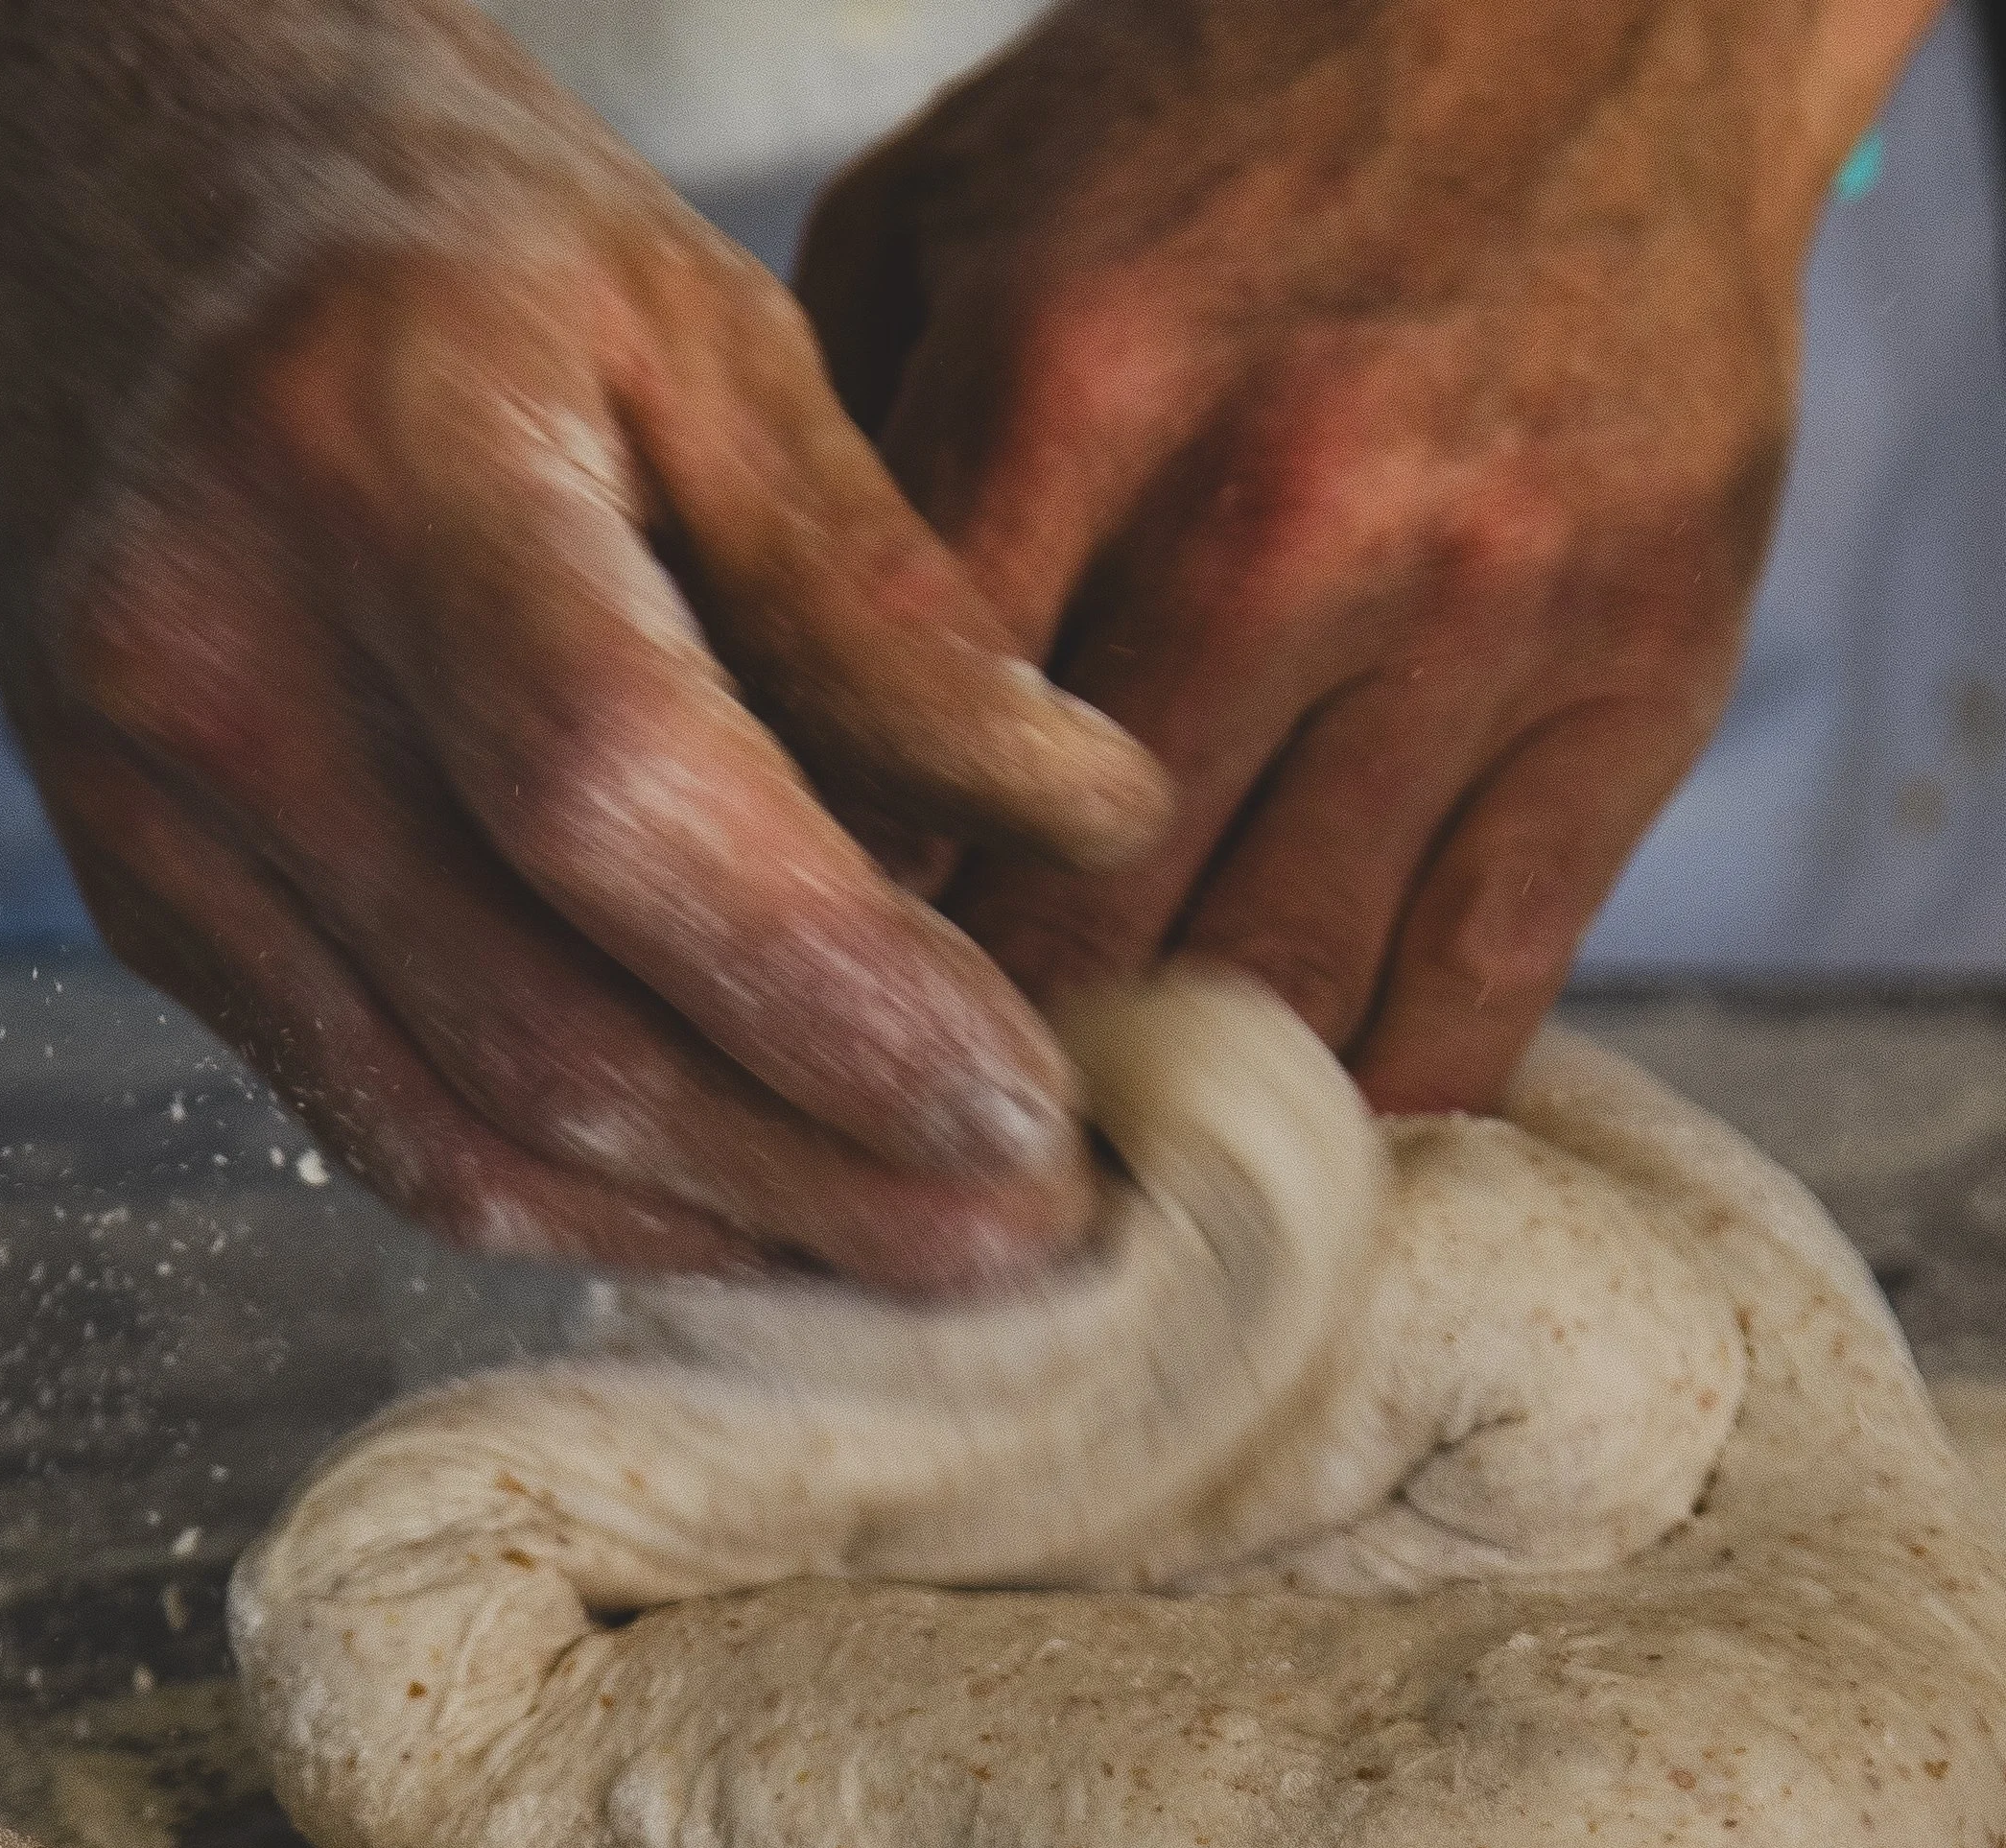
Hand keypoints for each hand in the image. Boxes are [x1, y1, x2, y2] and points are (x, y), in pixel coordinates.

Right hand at [0, 0, 1165, 1284]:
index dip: (832, 988)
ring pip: (462, 1139)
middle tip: (1034, 1225)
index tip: (1028, 1106)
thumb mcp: (699, 325)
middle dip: (821, 1173)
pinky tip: (754, 1202)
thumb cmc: (449, 250)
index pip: (607, 788)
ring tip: (924, 1241)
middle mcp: (219, 660)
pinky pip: (391, 1133)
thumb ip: (879, 591)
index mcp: (378, 454)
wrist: (113, 210)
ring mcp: (155, 817)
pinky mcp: (154, 917)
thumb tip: (1086, 822)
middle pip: (544, 1031)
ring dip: (722, 1228)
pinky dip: (594, 1205)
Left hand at [802, 0, 1943, 1111]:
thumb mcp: (965, 224)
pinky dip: (1375, 1105)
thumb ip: (847, 489)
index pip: (893, 785)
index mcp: (1068, 377)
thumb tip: (752, 775)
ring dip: (1180, 1124)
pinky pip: (1480, 987)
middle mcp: (1278, 511)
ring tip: (1102, 1189)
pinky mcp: (1636, 685)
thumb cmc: (1226, 131)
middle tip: (935, 1176)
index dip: (834, 958)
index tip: (805, 1059)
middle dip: (993, 1079)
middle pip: (1079, 928)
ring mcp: (1477, 610)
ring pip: (1285, 991)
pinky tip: (1295, 1151)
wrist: (1588, 9)